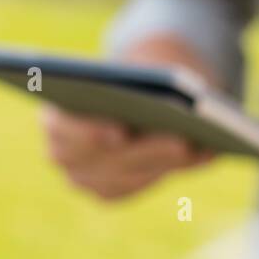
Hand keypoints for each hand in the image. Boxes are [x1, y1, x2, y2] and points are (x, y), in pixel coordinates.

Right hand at [43, 35, 218, 199]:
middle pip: (101, 159)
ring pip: (123, 175)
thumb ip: (145, 79)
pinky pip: (141, 182)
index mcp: (52, 116)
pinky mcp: (108, 189)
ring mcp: (82, 177)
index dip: (88, 133)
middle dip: (145, 150)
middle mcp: (61, 154)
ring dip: (164, 160)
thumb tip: (184, 99)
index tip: (121, 133)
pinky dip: (174, 166)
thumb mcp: (132, 69)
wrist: (118, 92)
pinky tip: (206, 153)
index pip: (61, 129)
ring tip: (198, 145)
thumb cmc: (121, 76)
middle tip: (181, 141)